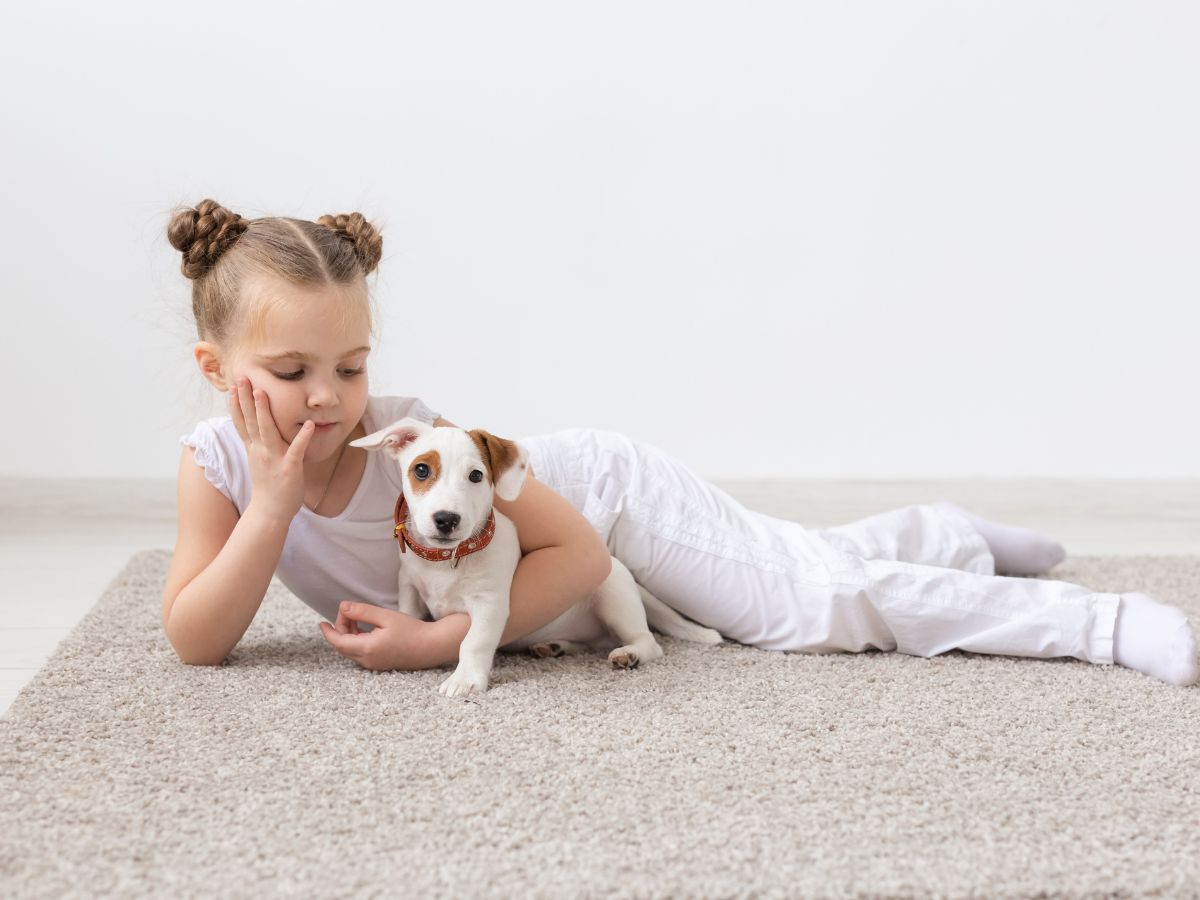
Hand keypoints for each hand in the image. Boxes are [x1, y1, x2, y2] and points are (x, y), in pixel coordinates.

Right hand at [228, 376, 315, 520]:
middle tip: (242, 378)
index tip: (233, 384)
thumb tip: (255, 424)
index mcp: (253, 448)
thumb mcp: (259, 459)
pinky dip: (302, 437)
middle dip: (246, 399)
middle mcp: (260, 450)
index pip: (242, 421)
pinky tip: (309, 424)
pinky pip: (296, 450)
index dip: (237, 402)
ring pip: (268, 431)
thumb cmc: (268, 485)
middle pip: (251, 421)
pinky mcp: (289, 469)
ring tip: (263, 392)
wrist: (270, 513)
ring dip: (265, 411)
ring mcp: (274, 459)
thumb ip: (257, 441)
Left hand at [320, 600, 431, 670]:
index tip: (321, 623)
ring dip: (348, 636)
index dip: (328, 632)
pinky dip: (356, 642)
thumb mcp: (385, 616)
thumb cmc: (411, 630)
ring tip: (356, 619)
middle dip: (340, 629)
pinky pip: (360, 654)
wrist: (431, 647)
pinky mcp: (380, 664)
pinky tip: (365, 630)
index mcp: (367, 648)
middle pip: (342, 646)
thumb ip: (362, 611)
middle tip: (348, 613)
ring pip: (351, 651)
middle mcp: (367, 660)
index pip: (338, 641)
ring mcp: (374, 664)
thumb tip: (342, 607)